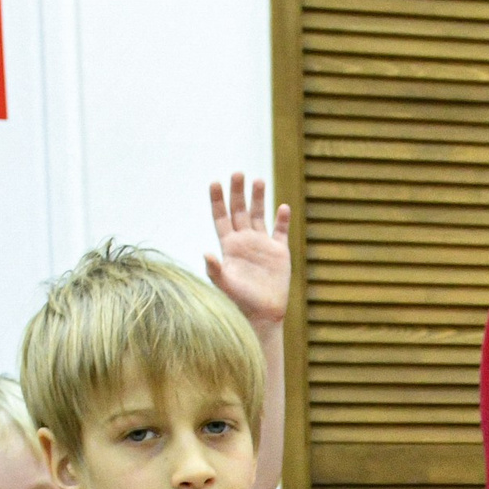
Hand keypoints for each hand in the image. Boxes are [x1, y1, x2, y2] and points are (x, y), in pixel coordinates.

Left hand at [203, 172, 292, 332]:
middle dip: (238, 191)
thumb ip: (215, 269)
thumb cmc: (240, 302)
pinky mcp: (279, 253)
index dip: (217, 199)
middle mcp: (244, 241)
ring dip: (258, 198)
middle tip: (237, 172)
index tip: (215, 182)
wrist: (262, 315)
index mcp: (229, 245)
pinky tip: (283, 207)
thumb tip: (206, 253)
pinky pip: (280, 231)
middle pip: (239, 210)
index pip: (221, 217)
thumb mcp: (225, 285)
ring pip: (258, 215)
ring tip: (258, 180)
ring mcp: (262, 245)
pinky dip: (282, 219)